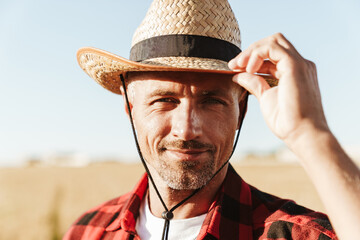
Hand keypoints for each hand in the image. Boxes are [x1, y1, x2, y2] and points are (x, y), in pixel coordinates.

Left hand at [228, 33, 328, 148]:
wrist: (302, 134)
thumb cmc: (287, 121)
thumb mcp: (265, 97)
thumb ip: (255, 83)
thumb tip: (238, 75)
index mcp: (294, 72)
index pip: (271, 55)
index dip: (251, 59)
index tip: (234, 69)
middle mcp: (299, 64)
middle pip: (274, 42)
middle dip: (251, 50)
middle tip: (234, 64)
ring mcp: (299, 64)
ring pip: (273, 40)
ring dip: (252, 50)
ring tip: (238, 65)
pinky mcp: (295, 66)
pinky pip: (272, 47)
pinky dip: (257, 54)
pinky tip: (249, 69)